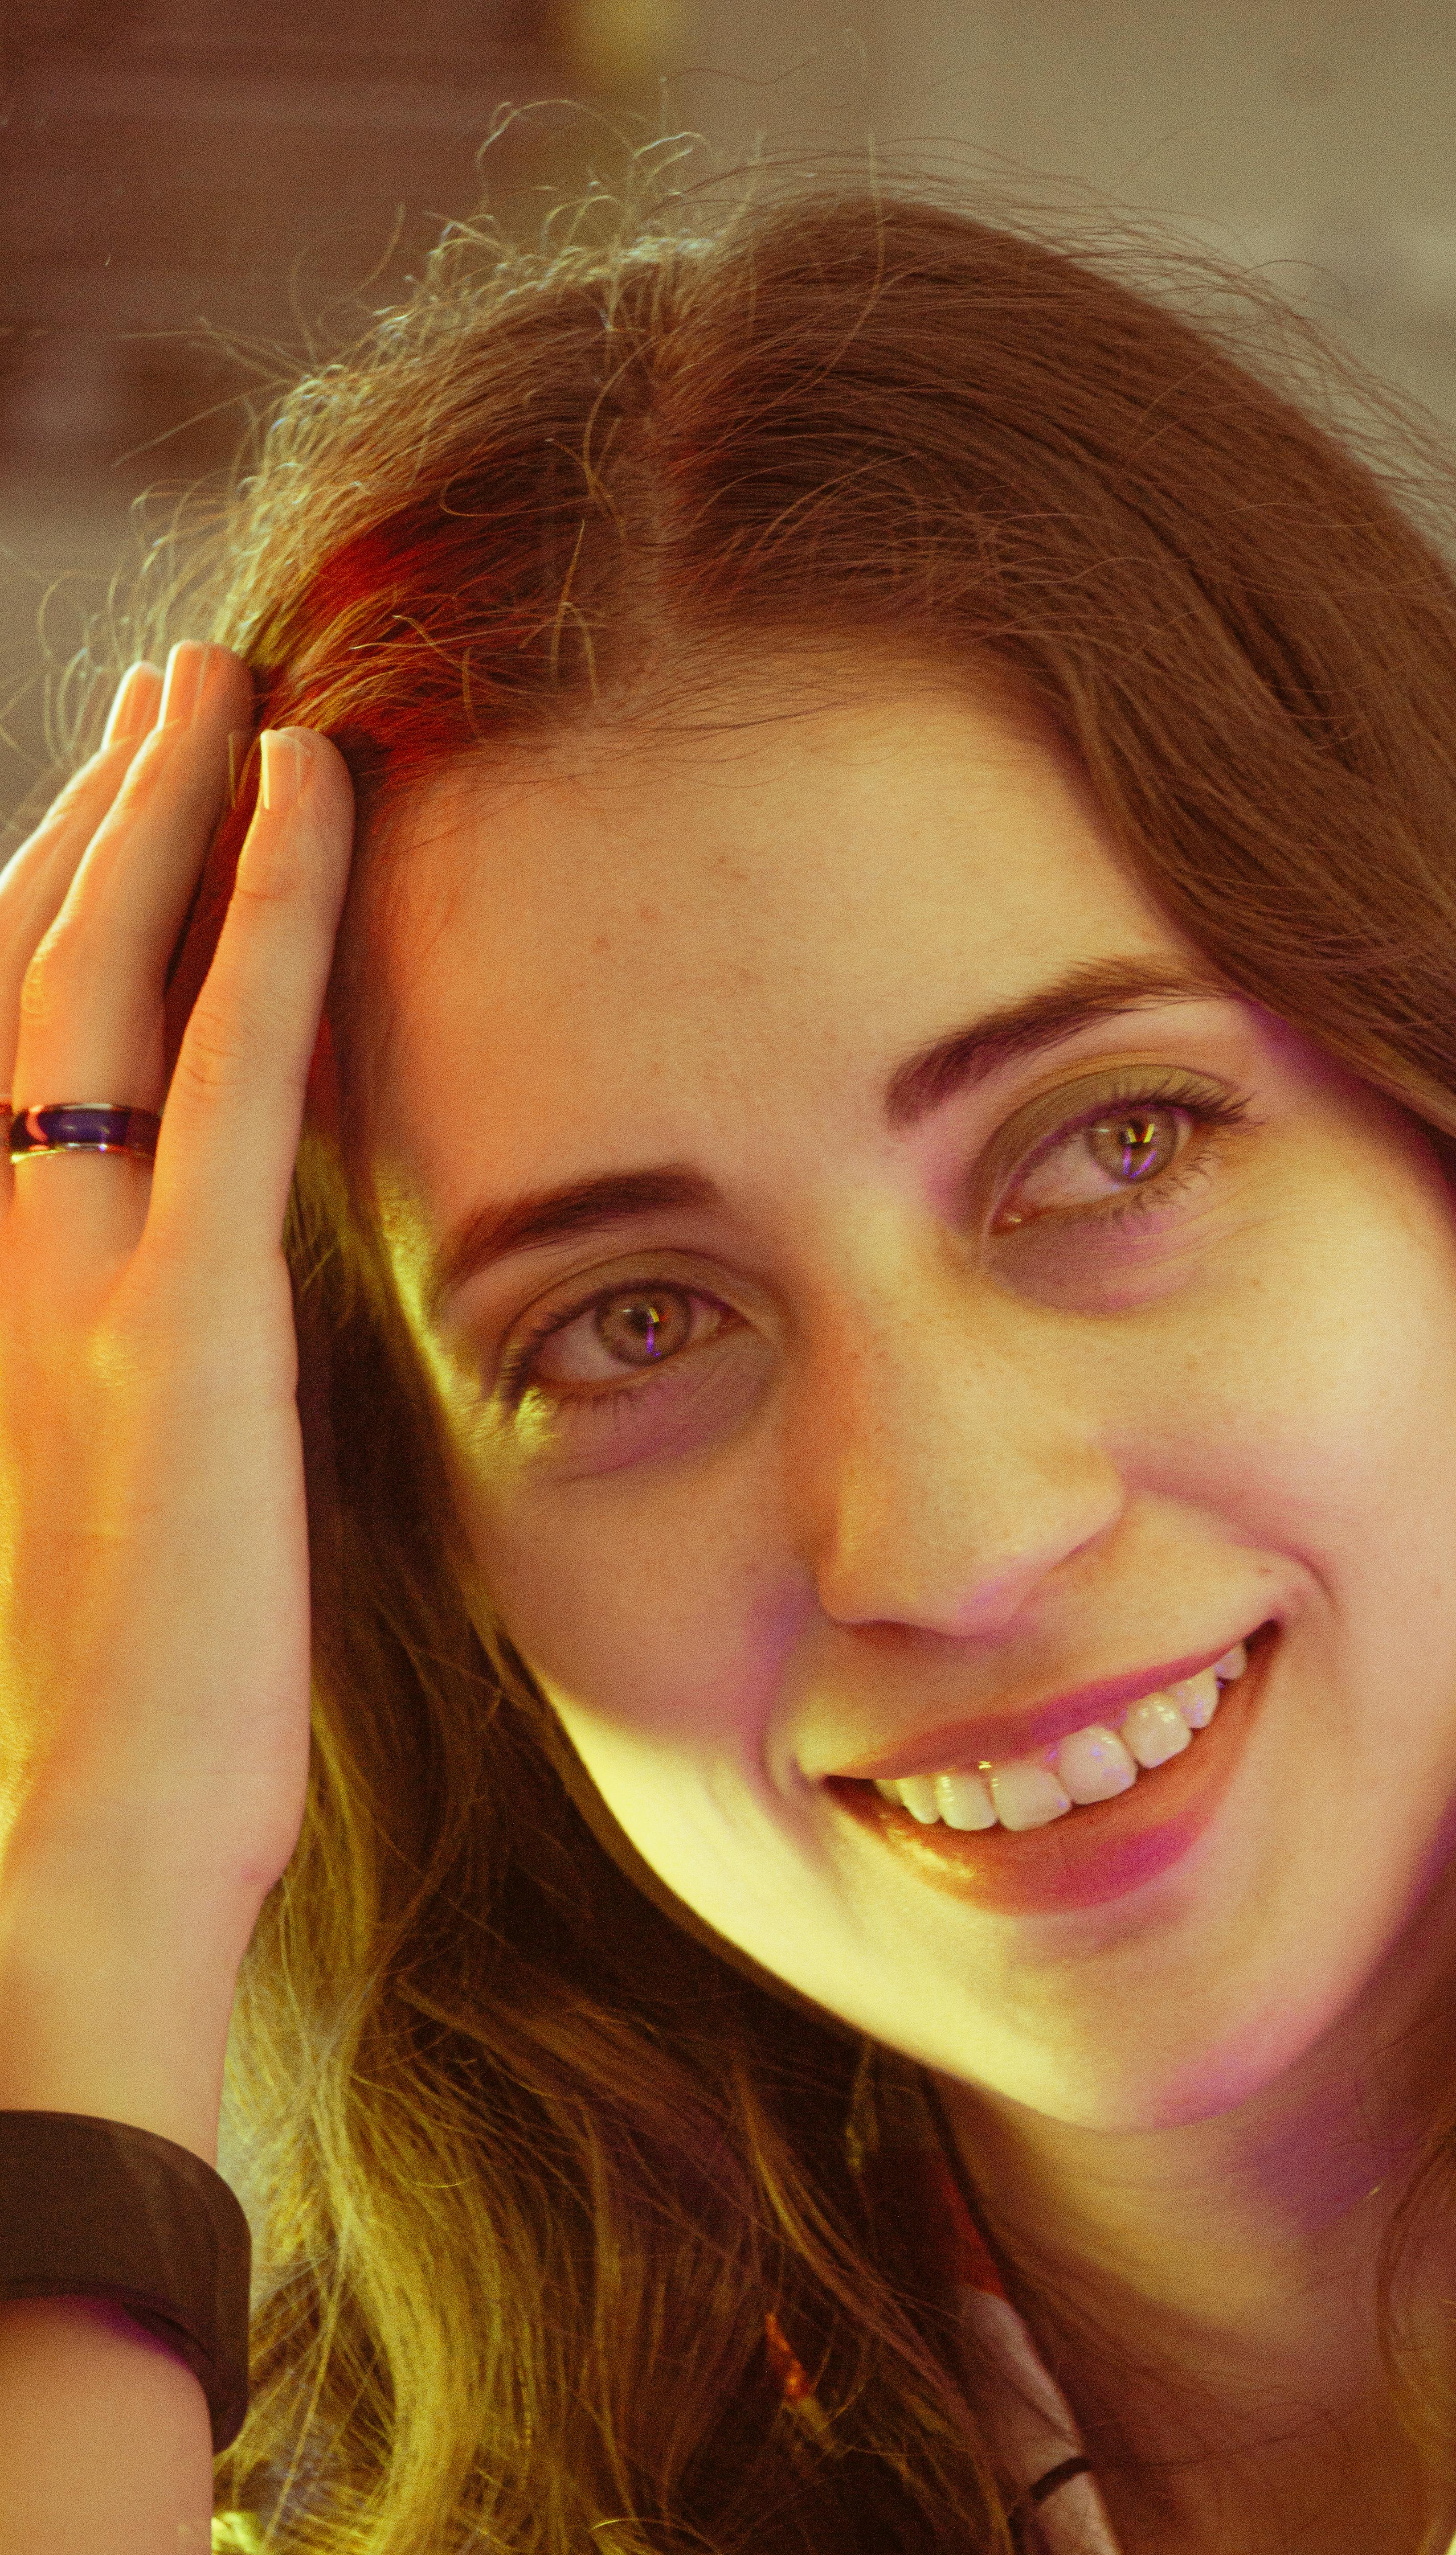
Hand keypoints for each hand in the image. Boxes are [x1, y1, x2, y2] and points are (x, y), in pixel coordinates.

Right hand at [0, 646, 352, 1979]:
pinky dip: (268, 915)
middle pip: (27, 974)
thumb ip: (116, 1367)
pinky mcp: (178, 1323)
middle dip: (99, 813)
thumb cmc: (97, 1716)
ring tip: (229, 684)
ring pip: (102, 983)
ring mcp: (67, 1281)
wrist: (70, 1856)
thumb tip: (184, 1300)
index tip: (126, 802)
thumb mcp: (88, 1496)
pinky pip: (224, 1071)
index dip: (57, 902)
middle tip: (173, 684)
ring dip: (164, 811)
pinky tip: (312, 790)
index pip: (4, 1050)